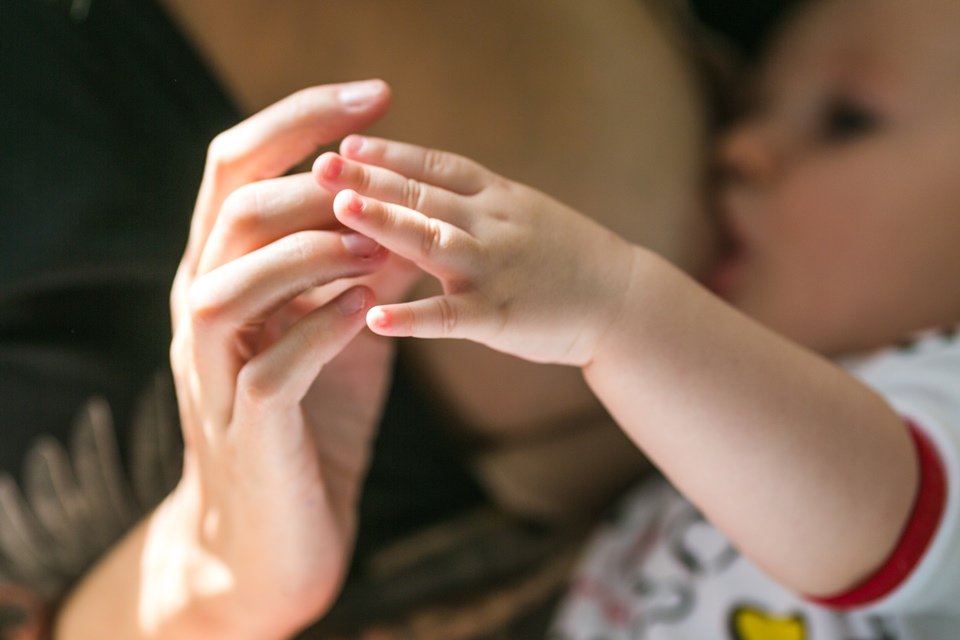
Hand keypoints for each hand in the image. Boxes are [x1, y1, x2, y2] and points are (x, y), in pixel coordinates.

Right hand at [159, 82, 417, 638]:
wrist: (277, 535)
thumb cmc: (309, 424)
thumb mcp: (333, 332)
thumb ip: (352, 275)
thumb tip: (399, 213)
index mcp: (225, 274)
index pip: (239, 168)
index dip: (302, 121)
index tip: (376, 96)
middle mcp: (203, 310)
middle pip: (231, 209)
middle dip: (311, 177)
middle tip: (380, 174)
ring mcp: (214, 372)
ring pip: (231, 281)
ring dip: (311, 252)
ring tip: (377, 245)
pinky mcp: (247, 428)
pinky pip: (272, 367)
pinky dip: (322, 330)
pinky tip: (369, 311)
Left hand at [313, 136, 636, 366]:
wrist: (623, 299)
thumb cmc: (564, 257)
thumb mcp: (521, 212)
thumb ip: (470, 200)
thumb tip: (413, 187)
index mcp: (496, 197)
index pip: (435, 167)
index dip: (389, 154)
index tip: (344, 143)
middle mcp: (493, 223)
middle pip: (424, 195)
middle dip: (370, 178)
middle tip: (319, 165)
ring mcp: (496, 268)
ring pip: (434, 242)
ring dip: (387, 224)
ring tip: (341, 210)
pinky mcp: (502, 314)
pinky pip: (451, 316)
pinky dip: (414, 317)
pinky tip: (376, 319)